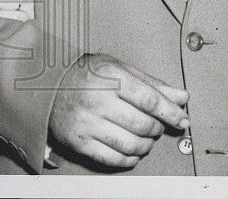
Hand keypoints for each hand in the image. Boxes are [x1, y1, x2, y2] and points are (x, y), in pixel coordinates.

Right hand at [48, 54, 188, 168]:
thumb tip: (181, 97)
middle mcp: (97, 100)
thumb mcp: (118, 68)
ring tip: (145, 137)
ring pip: (131, 145)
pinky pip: (113, 159)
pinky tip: (131, 150)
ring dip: (146, 145)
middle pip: (143, 125)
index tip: (181, 119)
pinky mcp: (79, 142)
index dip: (170, 112)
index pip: (150, 100)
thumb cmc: (85, 74)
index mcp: (110, 77)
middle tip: (156, 124)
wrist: (45, 85)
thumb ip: (151, 83)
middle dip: (157, 128)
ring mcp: (87, 123)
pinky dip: (129, 159)